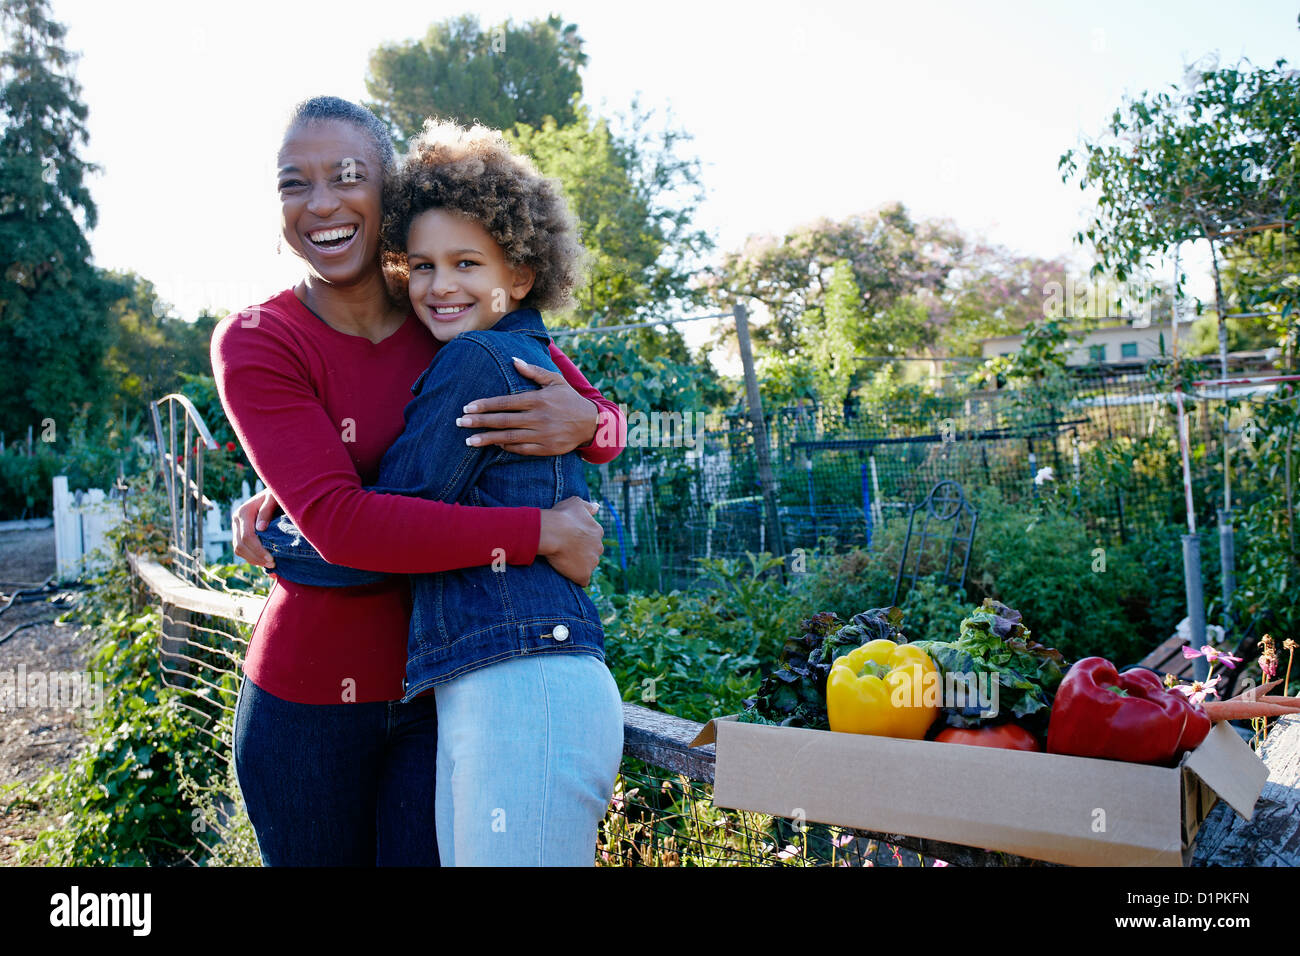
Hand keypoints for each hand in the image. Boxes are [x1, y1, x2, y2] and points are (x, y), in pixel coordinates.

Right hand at [231, 489, 280, 568]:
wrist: (275, 491)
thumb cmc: (278, 494)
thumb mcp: (275, 498)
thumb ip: (267, 510)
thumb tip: (260, 528)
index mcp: (243, 512)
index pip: (247, 537)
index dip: (258, 550)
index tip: (272, 559)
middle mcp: (236, 519)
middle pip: (240, 546)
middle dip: (256, 558)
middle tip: (272, 564)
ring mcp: (237, 526)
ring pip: (238, 549)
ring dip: (253, 559)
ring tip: (270, 564)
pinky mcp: (240, 531)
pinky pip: (241, 549)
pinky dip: (251, 557)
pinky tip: (264, 561)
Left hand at [457, 357, 599, 455]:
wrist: (591, 423)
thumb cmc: (569, 399)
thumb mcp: (555, 380)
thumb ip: (533, 371)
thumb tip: (513, 360)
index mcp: (538, 399)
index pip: (505, 402)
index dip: (485, 405)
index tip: (467, 408)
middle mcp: (538, 418)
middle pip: (503, 420)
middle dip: (479, 422)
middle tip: (459, 423)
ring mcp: (541, 435)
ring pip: (508, 437)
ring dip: (487, 439)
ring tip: (469, 440)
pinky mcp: (546, 449)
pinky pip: (521, 449)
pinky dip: (506, 447)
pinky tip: (493, 445)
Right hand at [537, 497, 603, 586]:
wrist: (551, 532)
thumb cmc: (561, 516)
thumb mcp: (576, 503)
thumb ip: (588, 506)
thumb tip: (597, 507)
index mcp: (598, 531)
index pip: (592, 538)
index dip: (580, 539)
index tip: (569, 538)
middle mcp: (599, 547)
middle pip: (592, 552)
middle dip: (582, 552)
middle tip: (565, 550)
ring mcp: (592, 562)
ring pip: (588, 566)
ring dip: (579, 565)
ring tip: (563, 561)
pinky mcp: (584, 575)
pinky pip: (582, 580)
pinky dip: (576, 578)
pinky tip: (567, 574)